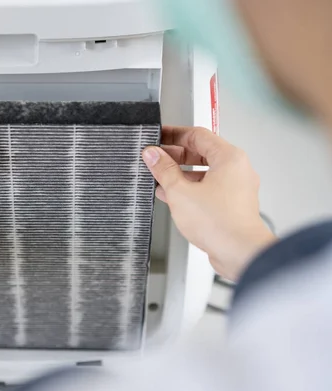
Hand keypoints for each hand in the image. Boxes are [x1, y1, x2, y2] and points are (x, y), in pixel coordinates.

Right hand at [142, 126, 275, 280]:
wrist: (240, 253)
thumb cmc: (220, 223)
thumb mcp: (180, 192)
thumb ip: (164, 170)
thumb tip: (153, 155)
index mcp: (229, 158)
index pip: (197, 135)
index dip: (174, 134)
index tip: (158, 137)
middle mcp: (237, 170)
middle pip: (202, 152)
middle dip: (175, 155)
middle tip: (155, 158)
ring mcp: (236, 188)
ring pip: (204, 172)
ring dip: (181, 173)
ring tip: (159, 177)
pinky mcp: (232, 205)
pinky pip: (208, 188)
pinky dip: (190, 188)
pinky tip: (171, 196)